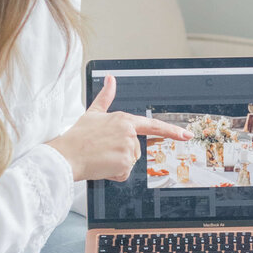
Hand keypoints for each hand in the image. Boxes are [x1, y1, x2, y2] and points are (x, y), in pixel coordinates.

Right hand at [46, 75, 191, 182]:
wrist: (66, 155)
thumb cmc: (77, 136)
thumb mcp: (93, 113)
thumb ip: (106, 96)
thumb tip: (111, 79)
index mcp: (124, 119)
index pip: (153, 125)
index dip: (172, 131)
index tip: (186, 135)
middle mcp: (129, 133)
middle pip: (136, 150)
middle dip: (121, 154)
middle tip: (102, 150)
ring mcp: (128, 148)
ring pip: (130, 162)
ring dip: (116, 165)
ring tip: (100, 157)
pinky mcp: (125, 163)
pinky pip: (124, 174)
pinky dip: (113, 174)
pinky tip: (101, 166)